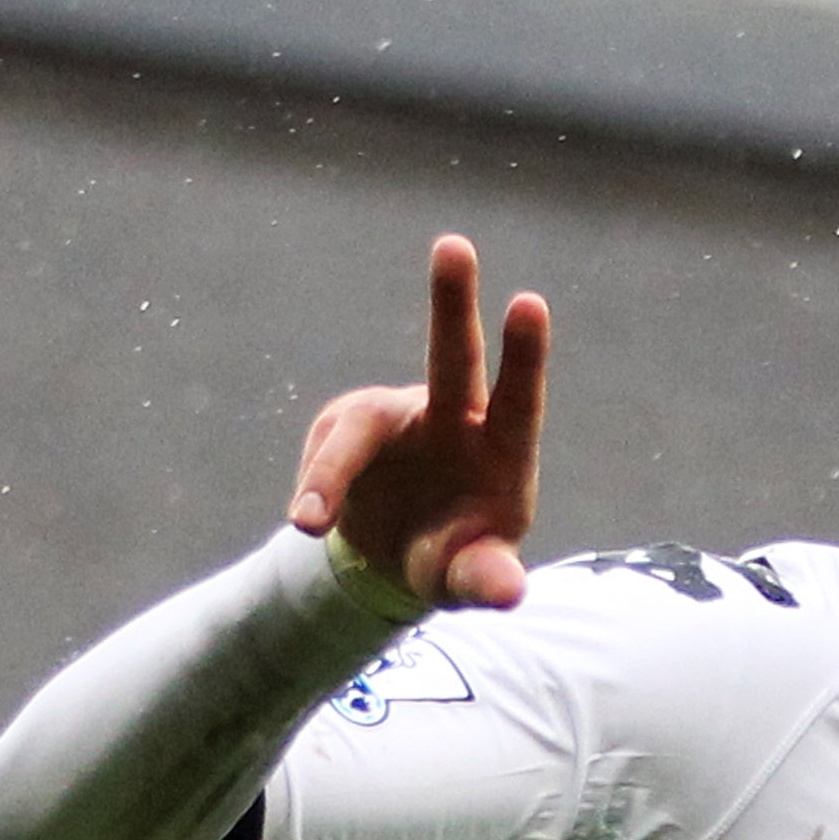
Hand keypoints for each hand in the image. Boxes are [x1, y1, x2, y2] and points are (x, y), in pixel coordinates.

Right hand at [287, 235, 548, 608]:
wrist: (393, 562)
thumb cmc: (454, 560)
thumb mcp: (470, 578)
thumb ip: (489, 580)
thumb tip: (508, 594)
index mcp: (498, 449)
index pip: (517, 401)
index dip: (524, 357)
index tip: (530, 302)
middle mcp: (450, 419)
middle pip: (452, 356)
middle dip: (451, 302)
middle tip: (454, 245)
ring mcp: (393, 421)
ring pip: (357, 434)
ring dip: (330, 474)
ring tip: (308, 524)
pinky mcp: (343, 434)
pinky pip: (324, 468)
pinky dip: (315, 496)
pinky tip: (312, 525)